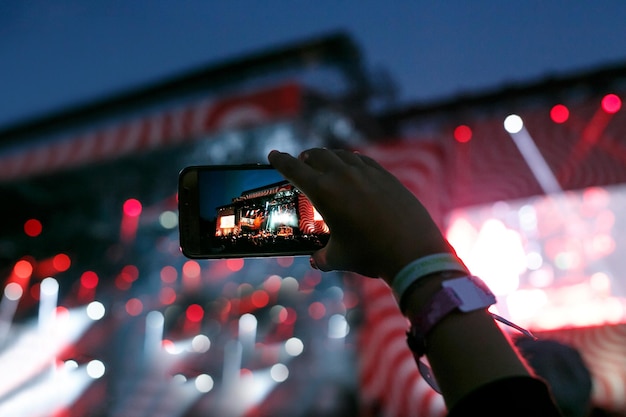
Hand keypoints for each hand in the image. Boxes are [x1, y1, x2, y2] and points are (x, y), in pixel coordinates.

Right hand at [268, 148, 452, 283]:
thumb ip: (322, 257)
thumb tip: (316, 260)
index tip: (273, 155)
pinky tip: (354, 167)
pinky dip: (352, 161)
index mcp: (323, 192)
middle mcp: (343, 175)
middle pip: (318, 155)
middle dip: (306, 158)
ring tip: (326, 163)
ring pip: (342, 155)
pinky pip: (364, 161)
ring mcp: (367, 173)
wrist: (412, 250)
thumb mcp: (339, 258)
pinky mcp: (387, 176)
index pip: (294, 169)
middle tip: (302, 162)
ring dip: (329, 156)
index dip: (280, 161)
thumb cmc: (370, 254)